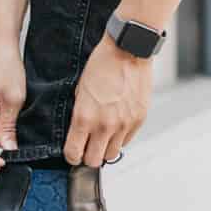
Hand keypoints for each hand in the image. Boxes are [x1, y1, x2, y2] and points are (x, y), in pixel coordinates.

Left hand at [64, 32, 152, 166]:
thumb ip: (79, 115)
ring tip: (104, 134)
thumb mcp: (79, 89)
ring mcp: (124, 124)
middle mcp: (105, 125)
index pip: (73, 154)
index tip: (72, 151)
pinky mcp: (139, 120)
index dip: (71, 155)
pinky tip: (117, 123)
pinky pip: (127, 140)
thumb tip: (78, 132)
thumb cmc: (102, 64)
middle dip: (88, 156)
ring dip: (106, 147)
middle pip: (94, 161)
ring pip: (112, 154)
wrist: (128, 50)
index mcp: (85, 117)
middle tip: (88, 147)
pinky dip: (121, 137)